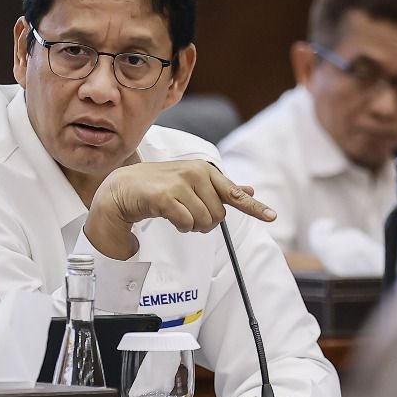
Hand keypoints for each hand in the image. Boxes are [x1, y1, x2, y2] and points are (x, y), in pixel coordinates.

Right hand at [84, 160, 275, 258]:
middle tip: (188, 215)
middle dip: (205, 223)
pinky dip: (180, 226)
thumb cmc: (160, 186)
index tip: (272, 217)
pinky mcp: (165, 196)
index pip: (233, 192)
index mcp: (205, 169)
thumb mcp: (192, 183)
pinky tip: (169, 217)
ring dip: (191, 226)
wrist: (124, 188)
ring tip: (177, 215)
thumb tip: (249, 190)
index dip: (254, 207)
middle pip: (218, 215)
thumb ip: (221, 188)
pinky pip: (186, 223)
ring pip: (203, 222)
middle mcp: (195, 173)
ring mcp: (180, 183)